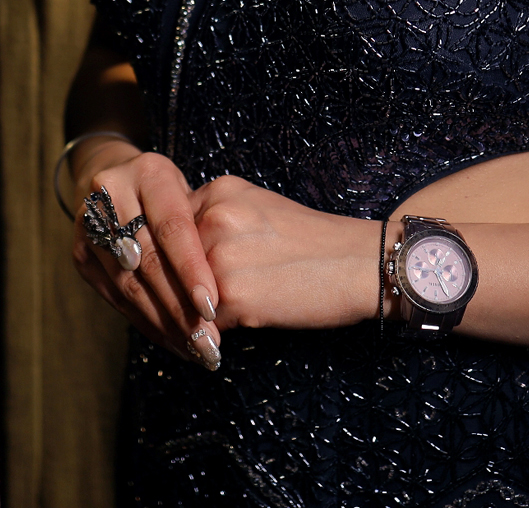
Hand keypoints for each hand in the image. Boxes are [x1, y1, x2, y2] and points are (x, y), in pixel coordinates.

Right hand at [69, 142, 224, 368]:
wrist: (117, 179)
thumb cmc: (172, 195)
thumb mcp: (192, 196)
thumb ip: (203, 232)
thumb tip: (228, 294)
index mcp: (149, 173)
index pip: (172, 227)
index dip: (191, 269)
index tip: (212, 308)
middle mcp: (111, 194)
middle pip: (147, 260)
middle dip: (180, 306)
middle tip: (207, 341)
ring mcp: (88, 224)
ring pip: (129, 284)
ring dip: (164, 322)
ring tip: (194, 348)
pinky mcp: (80, 253)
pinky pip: (115, 297)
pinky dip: (146, 322)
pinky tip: (171, 340)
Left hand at [188, 176, 380, 331]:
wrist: (360, 263)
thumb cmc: (313, 241)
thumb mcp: (258, 208)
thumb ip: (215, 219)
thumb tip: (176, 252)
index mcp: (218, 192)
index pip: (169, 228)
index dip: (169, 258)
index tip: (170, 278)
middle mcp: (213, 218)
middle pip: (167, 262)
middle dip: (172, 289)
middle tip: (178, 309)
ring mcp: (219, 257)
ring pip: (180, 295)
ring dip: (189, 315)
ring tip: (204, 326)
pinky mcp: (232, 297)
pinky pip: (201, 323)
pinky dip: (208, 335)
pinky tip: (225, 337)